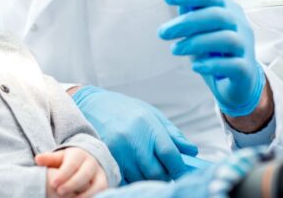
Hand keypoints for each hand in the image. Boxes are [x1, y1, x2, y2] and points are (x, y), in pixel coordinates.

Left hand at [36, 147, 107, 196]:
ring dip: (85, 194)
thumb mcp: (59, 158)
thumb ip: (49, 159)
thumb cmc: (68, 162)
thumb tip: (37, 159)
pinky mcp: (104, 184)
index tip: (53, 184)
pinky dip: (93, 197)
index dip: (63, 175)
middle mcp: (92, 164)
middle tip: (60, 192)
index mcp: (79, 155)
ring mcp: (100, 174)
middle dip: (72, 184)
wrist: (87, 161)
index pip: (72, 165)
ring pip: (97, 185)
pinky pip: (102, 192)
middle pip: (84, 174)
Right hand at [72, 86, 197, 182]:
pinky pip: (124, 178)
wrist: (91, 104)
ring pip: (141, 178)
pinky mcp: (106, 158)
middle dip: (164, 176)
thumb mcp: (151, 114)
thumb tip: (191, 150)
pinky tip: (133, 168)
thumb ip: (171, 133)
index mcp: (148, 126)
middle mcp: (133, 140)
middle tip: (165, 172)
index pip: (170, 155)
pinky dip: (132, 177)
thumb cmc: (124, 108)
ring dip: (147, 177)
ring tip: (147, 167)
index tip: (182, 173)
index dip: (180, 168)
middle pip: (156, 172)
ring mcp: (118, 151)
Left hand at [158, 0, 265, 116]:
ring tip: (175, 49)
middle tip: (162, 33)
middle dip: (186, 22)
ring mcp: (245, 47)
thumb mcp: (200, 30)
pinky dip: (212, 65)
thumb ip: (189, 14)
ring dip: (196, 43)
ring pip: (226, 39)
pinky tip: (195, 67)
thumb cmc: (214, 50)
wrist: (239, 80)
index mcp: (228, 10)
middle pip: (217, 16)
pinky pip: (234, 65)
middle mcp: (240, 25)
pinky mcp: (246, 69)